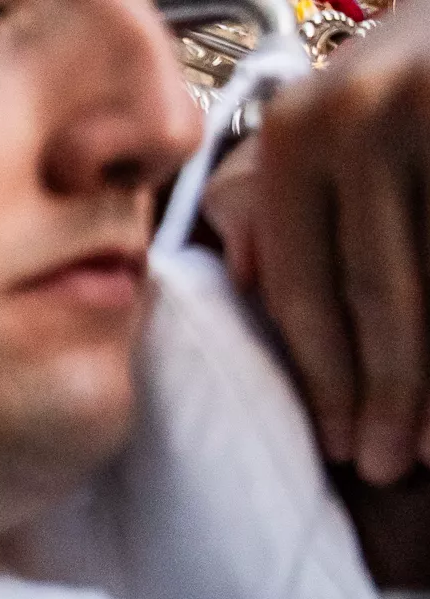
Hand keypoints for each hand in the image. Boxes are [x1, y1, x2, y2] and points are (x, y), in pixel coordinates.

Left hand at [206, 3, 429, 483]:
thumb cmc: (403, 87)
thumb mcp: (325, 129)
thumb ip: (275, 204)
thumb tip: (239, 283)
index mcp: (293, 136)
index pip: (301, 285)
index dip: (322, 375)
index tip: (337, 446)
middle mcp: (356, 120)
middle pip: (374, 294)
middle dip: (384, 393)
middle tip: (386, 466)